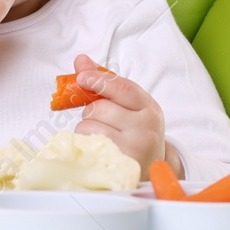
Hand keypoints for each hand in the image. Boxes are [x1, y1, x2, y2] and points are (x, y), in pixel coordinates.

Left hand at [71, 53, 166, 178]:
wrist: (147, 170)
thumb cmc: (133, 133)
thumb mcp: (127, 107)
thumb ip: (105, 83)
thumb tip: (80, 60)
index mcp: (149, 109)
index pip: (123, 88)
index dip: (100, 80)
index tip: (82, 77)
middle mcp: (146, 128)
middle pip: (101, 108)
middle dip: (92, 111)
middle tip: (102, 121)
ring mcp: (133, 148)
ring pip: (89, 125)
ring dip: (86, 128)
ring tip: (101, 137)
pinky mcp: (117, 163)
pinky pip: (86, 143)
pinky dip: (84, 143)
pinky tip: (96, 148)